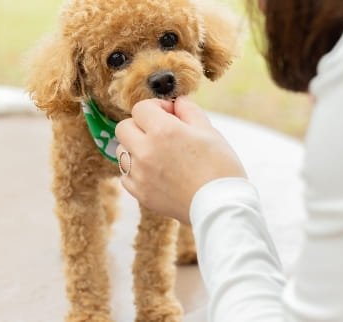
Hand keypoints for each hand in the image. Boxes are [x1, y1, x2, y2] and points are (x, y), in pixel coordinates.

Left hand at [115, 97, 246, 223]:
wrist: (221, 207)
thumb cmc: (220, 167)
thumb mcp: (209, 131)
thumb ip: (189, 111)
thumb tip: (177, 102)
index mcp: (163, 131)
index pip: (140, 108)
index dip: (156, 107)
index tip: (170, 115)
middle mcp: (145, 151)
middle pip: (123, 127)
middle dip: (139, 125)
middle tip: (160, 133)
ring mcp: (140, 174)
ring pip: (121, 151)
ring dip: (135, 148)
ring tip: (157, 154)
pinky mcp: (140, 193)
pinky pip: (125, 175)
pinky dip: (136, 171)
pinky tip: (155, 173)